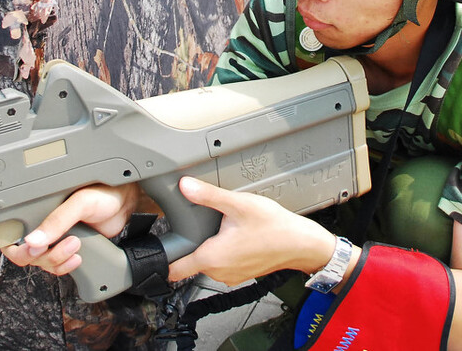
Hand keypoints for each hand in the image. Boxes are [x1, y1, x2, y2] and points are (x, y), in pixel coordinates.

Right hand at [0, 183, 139, 275]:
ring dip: (54, 259)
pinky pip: (53, 267)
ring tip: (75, 244)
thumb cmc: (103, 191)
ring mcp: (50, 238)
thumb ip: (57, 220)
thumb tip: (34, 242)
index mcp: (35, 203)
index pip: (3, 220)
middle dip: (31, 253)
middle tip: (49, 246)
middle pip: (16, 248)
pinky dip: (63, 266)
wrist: (125, 204)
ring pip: (36, 260)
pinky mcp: (63, 249)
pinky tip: (77, 256)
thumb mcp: (80, 201)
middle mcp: (38, 221)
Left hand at [166, 177, 341, 286]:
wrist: (301, 243)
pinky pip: (224, 263)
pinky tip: (238, 235)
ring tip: (224, 227)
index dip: (162, 260)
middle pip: (191, 260)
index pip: (174, 270)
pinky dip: (225, 251)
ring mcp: (231, 275)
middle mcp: (218, 272)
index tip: (160, 248)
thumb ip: (208, 196)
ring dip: (211, 246)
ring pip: (208, 261)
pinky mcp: (241, 273)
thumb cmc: (274, 227)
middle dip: (193, 242)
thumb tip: (185, 187)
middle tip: (204, 223)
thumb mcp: (238, 204)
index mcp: (211, 258)